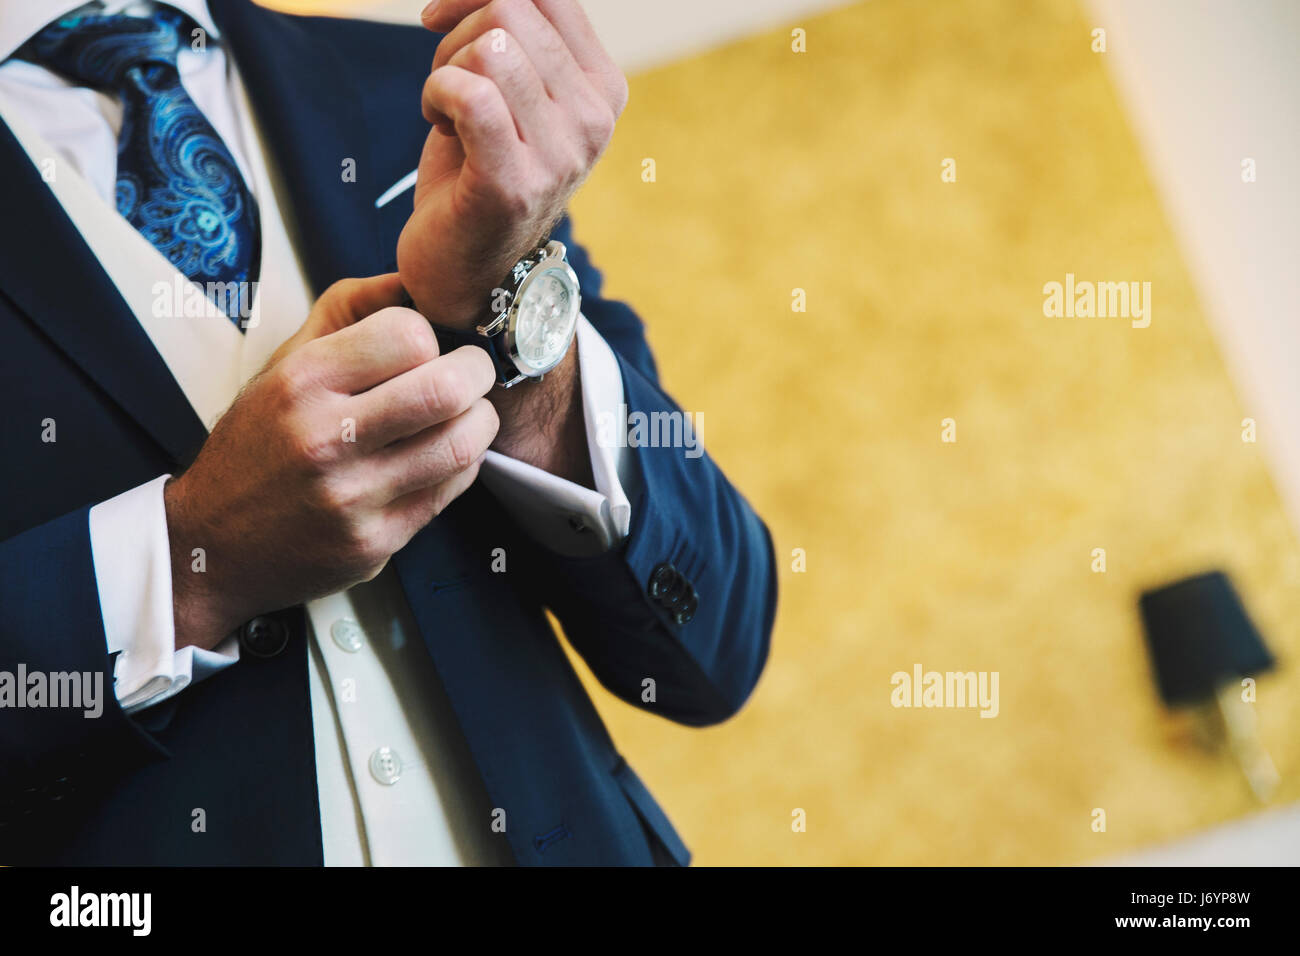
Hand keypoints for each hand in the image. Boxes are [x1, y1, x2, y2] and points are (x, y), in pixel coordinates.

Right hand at [165, 274, 498, 650]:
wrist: (214, 545)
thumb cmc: (260, 442)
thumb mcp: (284, 364)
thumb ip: (348, 311)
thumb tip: (414, 278)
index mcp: (300, 381)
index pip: (409, 335)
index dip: (432, 335)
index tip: (430, 347)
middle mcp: (324, 438)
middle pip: (446, 389)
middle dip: (477, 374)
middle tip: (474, 375)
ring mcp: (352, 495)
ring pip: (460, 444)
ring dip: (479, 422)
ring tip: (467, 414)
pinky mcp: (374, 541)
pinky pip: (450, 490)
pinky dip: (463, 465)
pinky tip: (444, 455)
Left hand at [396, 0, 627, 327]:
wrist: (466, 267)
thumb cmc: (479, 169)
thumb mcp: (512, 91)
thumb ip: (515, 32)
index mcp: (602, 88)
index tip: (444, 23)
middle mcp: (593, 120)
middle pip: (510, 12)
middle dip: (457, 37)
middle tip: (447, 86)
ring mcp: (560, 155)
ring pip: (489, 48)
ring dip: (445, 70)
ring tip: (447, 112)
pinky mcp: (514, 182)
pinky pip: (469, 92)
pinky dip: (436, 95)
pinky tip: (438, 122)